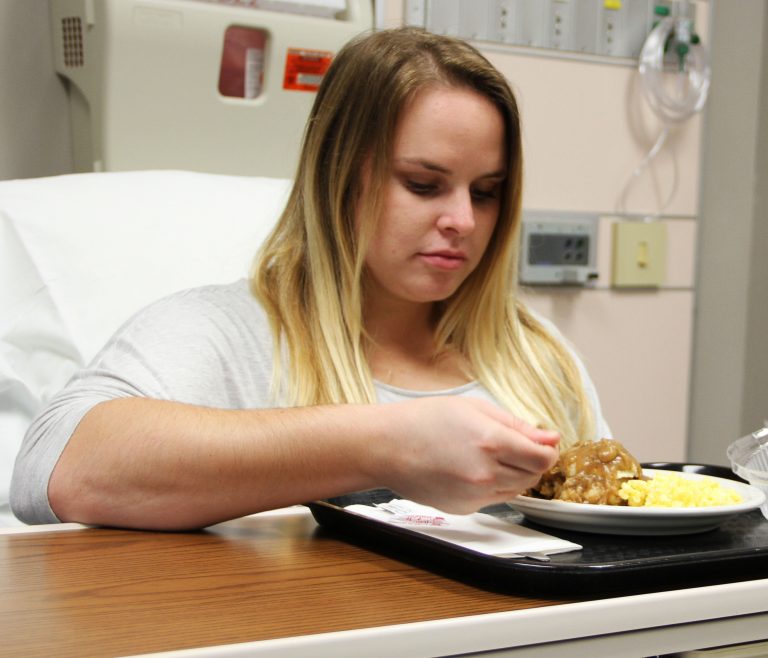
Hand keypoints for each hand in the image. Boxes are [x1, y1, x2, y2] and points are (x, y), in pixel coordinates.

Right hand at [376, 397, 559, 513]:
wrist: (386, 447)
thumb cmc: (424, 421)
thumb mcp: (474, 408)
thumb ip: (516, 425)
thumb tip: (550, 438)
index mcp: (491, 442)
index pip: (543, 459)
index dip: (549, 451)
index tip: (544, 443)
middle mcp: (486, 474)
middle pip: (534, 476)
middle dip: (533, 461)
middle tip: (516, 444)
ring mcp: (475, 495)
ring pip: (517, 490)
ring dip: (516, 474)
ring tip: (490, 454)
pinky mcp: (465, 508)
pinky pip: (496, 498)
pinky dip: (495, 485)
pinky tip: (473, 467)